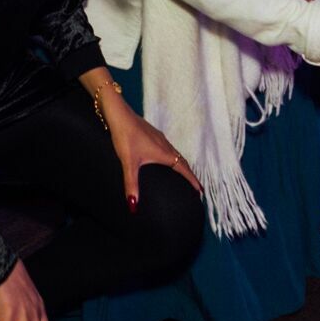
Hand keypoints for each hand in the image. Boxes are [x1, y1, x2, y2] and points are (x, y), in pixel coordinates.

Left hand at [96, 89, 200, 205]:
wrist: (119, 114)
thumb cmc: (125, 136)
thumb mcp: (128, 163)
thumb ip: (131, 184)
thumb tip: (133, 206)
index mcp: (164, 153)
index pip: (184, 169)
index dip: (192, 180)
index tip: (201, 191)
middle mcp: (165, 145)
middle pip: (182, 162)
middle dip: (190, 175)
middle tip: (195, 187)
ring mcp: (159, 138)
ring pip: (176, 154)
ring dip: (182, 165)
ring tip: (183, 175)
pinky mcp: (152, 134)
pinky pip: (168, 148)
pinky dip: (173, 157)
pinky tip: (163, 159)